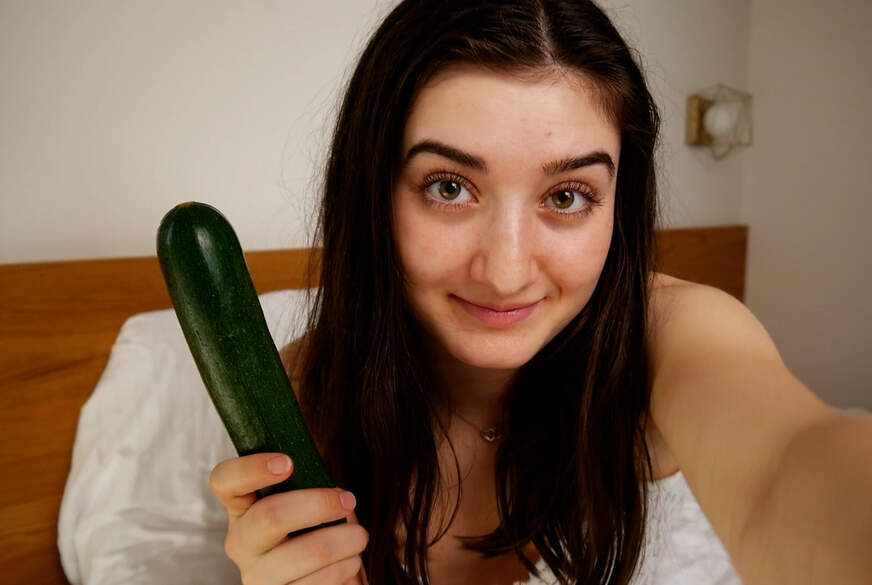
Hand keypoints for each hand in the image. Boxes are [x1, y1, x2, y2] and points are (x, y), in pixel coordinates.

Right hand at [210, 453, 368, 584]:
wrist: (319, 581)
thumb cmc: (314, 533)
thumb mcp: (304, 505)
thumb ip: (307, 488)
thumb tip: (334, 493)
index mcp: (242, 509)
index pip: (224, 481)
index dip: (251, 468)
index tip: (287, 463)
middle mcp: (241, 543)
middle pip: (270, 516)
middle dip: (319, 504)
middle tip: (348, 500)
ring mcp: (256, 576)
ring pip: (309, 551)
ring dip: (346, 540)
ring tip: (359, 537)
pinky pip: (320, 582)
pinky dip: (346, 567)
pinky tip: (349, 563)